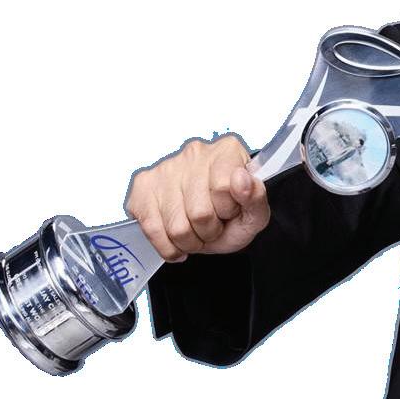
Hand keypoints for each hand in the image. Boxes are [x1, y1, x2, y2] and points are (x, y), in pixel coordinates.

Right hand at [125, 132, 270, 261]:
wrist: (212, 225)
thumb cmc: (233, 217)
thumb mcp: (254, 214)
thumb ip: (257, 198)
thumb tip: (242, 179)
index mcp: (226, 152)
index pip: (223, 187)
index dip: (228, 210)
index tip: (229, 211)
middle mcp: (193, 154)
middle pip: (198, 213)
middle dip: (209, 231)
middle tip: (212, 225)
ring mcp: (164, 169)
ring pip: (175, 227)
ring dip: (190, 241)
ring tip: (196, 231)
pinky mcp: (143, 188)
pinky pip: (151, 229)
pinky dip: (168, 246)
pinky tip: (178, 241)